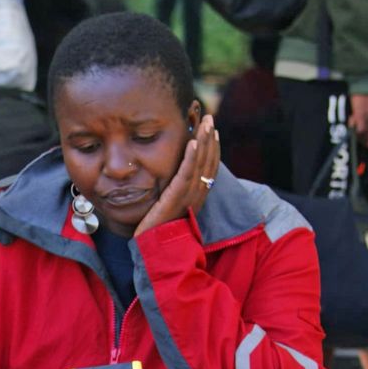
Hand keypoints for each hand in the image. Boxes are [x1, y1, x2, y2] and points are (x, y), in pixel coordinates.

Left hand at [134, 114, 220, 236]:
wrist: (155, 250)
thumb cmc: (158, 230)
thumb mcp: (169, 208)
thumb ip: (174, 194)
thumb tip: (172, 181)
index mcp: (197, 197)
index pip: (209, 168)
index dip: (212, 149)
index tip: (212, 131)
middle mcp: (197, 195)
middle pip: (208, 162)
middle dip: (210, 139)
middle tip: (210, 118)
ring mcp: (189, 196)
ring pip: (201, 164)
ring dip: (204, 141)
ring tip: (206, 122)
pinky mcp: (177, 197)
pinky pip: (187, 173)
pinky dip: (191, 156)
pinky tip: (193, 141)